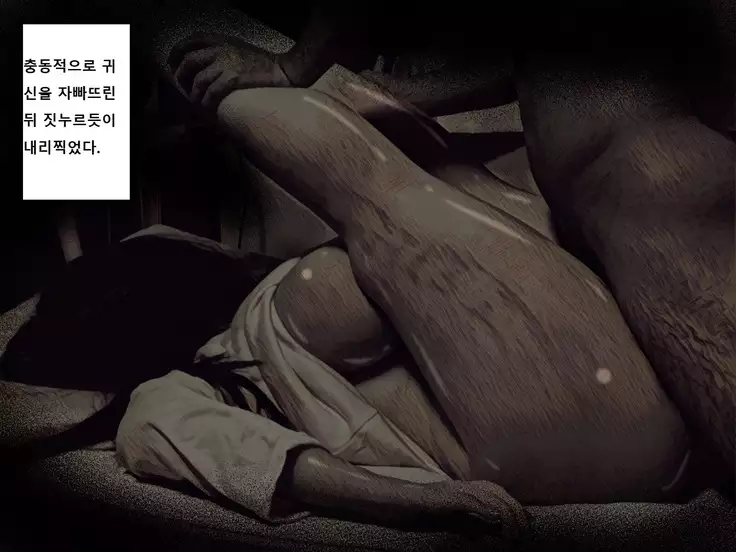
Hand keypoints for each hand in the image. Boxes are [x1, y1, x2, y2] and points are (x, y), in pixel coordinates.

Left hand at [168, 33, 292, 110]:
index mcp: (221, 40)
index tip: (173, 65)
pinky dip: (206, 102)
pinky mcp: (233, 78)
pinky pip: (211, 92)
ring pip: (198, 80)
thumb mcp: (240, 50)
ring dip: (195, 95)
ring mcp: (226, 63)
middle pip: (189, 61)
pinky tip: (207, 109)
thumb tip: (206, 68)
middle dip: (181, 77)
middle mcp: (221, 49)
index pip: (191, 41)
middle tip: (183, 89)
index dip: (177, 52)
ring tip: (197, 104)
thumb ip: (222, 53)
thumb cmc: (264, 64)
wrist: (285, 70)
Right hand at [423, 480, 528, 537]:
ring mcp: (454, 489)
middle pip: (497, 491)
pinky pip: (471, 500)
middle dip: (514, 510)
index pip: (496, 493)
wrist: (395, 505)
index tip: (525, 524)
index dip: (513, 506)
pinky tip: (495, 519)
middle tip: (524, 531)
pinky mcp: (446, 496)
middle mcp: (462, 485)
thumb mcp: (450, 522)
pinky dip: (486, 509)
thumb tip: (488, 533)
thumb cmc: (419, 513)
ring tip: (514, 531)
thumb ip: (469, 524)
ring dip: (505, 512)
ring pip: (488, 494)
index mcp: (464, 490)